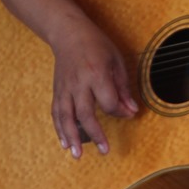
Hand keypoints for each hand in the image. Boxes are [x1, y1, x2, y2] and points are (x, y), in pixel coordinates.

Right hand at [49, 18, 137, 157]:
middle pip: (86, 114)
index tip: (128, 113)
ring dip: (72, 137)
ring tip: (77, 155)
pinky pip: (56, 113)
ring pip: (66, 117)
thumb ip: (123, 87)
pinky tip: (65, 143)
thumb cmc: (96, 45)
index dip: (119, 111)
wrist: (69, 34)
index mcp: (97, 74)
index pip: (108, 101)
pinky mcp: (57, 91)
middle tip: (105, 151)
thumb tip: (132, 110)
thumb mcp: (117, 60)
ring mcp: (65, 88)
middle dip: (95, 134)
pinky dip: (59, 129)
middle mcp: (79, 83)